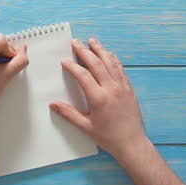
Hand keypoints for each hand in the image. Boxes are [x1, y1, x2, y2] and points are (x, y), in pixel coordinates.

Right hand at [50, 38, 148, 160]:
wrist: (132, 143)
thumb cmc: (109, 137)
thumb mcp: (86, 127)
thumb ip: (68, 114)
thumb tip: (53, 104)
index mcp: (99, 98)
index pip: (83, 76)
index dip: (73, 66)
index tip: (65, 61)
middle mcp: (112, 89)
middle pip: (97, 64)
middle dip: (85, 52)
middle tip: (76, 42)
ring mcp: (122, 87)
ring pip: (110, 63)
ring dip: (101, 50)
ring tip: (92, 41)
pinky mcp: (130, 89)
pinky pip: (121, 69)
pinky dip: (113, 59)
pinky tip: (109, 54)